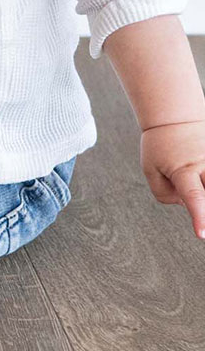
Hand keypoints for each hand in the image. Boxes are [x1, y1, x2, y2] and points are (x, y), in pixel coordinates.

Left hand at [140, 119, 204, 238]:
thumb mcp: (150, 168)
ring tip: (191, 183)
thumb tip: (186, 206)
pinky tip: (199, 179)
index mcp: (183, 170)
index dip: (200, 217)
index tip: (203, 234)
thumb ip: (164, 194)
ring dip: (204, 191)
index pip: (193, 197)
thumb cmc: (161, 144)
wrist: (176, 116)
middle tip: (199, 216)